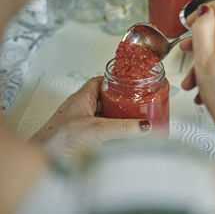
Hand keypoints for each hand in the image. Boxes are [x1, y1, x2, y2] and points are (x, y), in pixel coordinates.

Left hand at [31, 76, 150, 159]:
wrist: (43, 161)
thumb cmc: (57, 141)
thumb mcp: (96, 130)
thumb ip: (122, 127)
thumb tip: (143, 125)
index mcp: (80, 99)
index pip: (99, 82)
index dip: (114, 80)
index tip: (129, 81)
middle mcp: (81, 110)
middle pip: (105, 99)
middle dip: (121, 100)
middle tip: (136, 101)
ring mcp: (82, 125)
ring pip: (104, 116)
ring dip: (118, 117)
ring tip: (135, 117)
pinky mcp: (83, 139)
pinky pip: (103, 130)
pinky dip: (114, 131)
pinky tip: (123, 135)